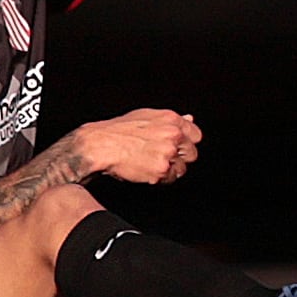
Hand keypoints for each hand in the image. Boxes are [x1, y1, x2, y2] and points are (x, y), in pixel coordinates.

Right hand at [72, 108, 200, 185]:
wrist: (100, 145)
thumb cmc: (117, 131)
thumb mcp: (145, 117)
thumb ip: (170, 120)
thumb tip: (190, 119)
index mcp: (171, 119)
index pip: (196, 135)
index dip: (186, 143)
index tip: (177, 148)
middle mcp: (173, 134)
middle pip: (192, 154)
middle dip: (179, 158)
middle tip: (160, 158)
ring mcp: (168, 152)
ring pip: (182, 169)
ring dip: (170, 170)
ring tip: (150, 164)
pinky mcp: (161, 169)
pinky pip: (170, 179)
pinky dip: (160, 179)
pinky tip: (146, 170)